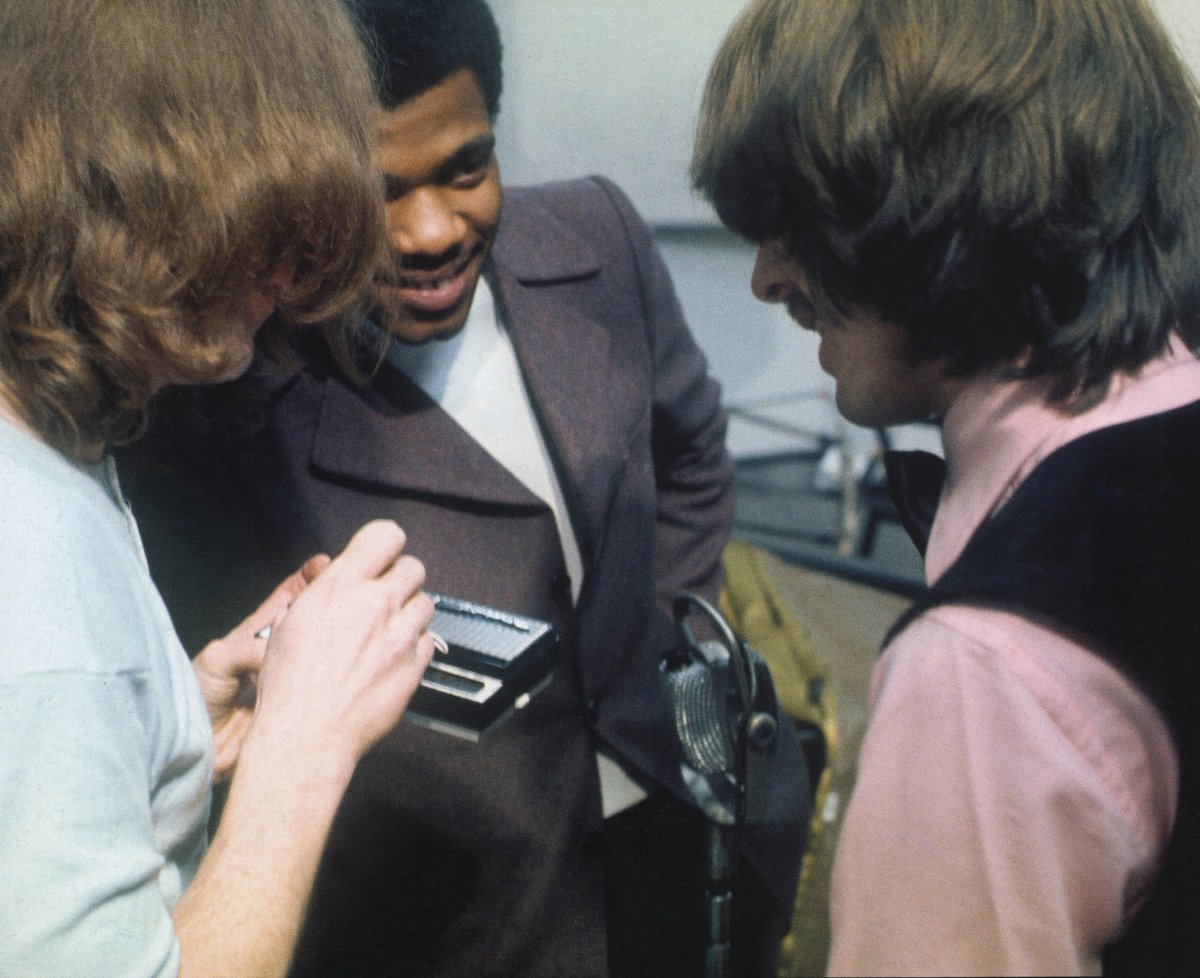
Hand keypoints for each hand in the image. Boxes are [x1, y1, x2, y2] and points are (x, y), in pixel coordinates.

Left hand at [193, 554, 330, 780]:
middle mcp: (282, 650)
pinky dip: (338, 678)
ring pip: (325, 653)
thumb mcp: (218, 659)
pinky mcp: (302, 704)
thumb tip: (290, 652)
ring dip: (340, 641)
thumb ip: (251, 650)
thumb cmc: (196, 696)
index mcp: (260, 631)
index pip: (290, 595)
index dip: (309, 577)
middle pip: (316, 620)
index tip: (326, 565)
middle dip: (335, 603)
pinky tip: (351, 668)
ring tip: (356, 623)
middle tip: (352, 590)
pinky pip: (324, 688)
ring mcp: (295, 677)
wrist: (196, 748)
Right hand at [249, 520, 434, 769]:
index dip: (385, 546)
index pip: (386, 536)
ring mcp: (400, 634)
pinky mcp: (415, 664)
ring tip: (387, 632)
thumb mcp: (290, 622)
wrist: (308, 734)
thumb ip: (323, 593)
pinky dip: (415, 646)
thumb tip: (338, 579)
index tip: (379, 559)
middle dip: (401, 579)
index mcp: (340, 586)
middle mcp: (375, 603)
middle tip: (384, 599)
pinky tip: (392, 659)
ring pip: (426, 602)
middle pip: (414, 567)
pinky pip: (428, 640)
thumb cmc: (289, 683)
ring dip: (410, 612)